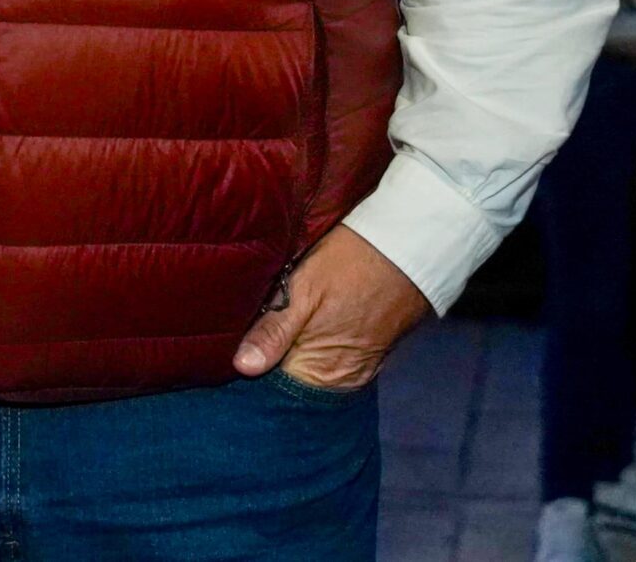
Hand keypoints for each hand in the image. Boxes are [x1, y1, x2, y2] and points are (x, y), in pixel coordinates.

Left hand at [232, 225, 430, 389]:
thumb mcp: (304, 290)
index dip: (250, 370)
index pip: (273, 389)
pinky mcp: (367, 352)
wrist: (409, 246)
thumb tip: (242, 366)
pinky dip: (310, 346)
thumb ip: (274, 331)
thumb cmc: (352, 264)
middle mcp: (342, 380)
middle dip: (266, 363)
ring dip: (287, 353)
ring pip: (308, 369)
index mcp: (323, 372)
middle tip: (240, 336)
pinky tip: (295, 325)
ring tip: (263, 328)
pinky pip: (328, 358)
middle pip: (291, 382)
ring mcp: (358, 368)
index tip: (226, 353)